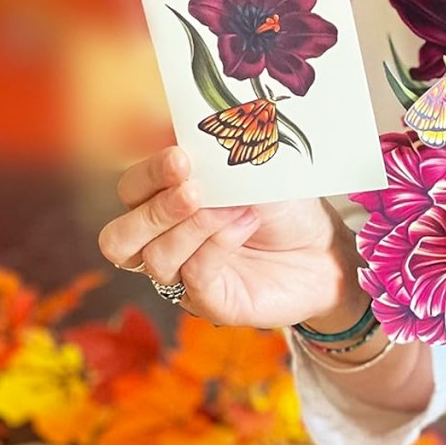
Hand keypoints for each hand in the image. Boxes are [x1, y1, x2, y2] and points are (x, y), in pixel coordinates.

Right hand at [97, 147, 365, 328]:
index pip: (131, 191)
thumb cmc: (285, 210)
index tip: (181, 158)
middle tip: (194, 190)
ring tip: (238, 209)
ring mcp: (183, 278)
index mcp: (166, 206)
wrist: (325, 252)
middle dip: (156, 209)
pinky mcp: (211, 303)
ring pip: (156, 258)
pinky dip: (217, 246)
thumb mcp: (254, 175)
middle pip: (119, 238)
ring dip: (196, 227)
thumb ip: (219, 163)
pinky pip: (194, 277)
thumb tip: (194, 142)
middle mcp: (165, 244)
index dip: (148, 175)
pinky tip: (244, 225)